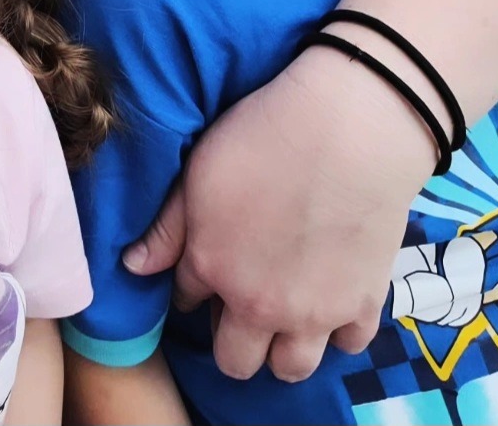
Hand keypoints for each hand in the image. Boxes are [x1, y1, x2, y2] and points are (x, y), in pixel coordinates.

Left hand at [122, 45, 436, 382]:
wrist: (348, 128)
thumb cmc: (265, 133)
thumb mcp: (199, 171)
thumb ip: (166, 228)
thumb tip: (133, 267)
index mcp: (214, 268)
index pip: (188, 300)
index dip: (193, 286)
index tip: (206, 269)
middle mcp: (260, 304)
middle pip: (236, 361)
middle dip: (232, 338)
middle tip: (243, 300)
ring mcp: (315, 312)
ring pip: (291, 369)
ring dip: (282, 348)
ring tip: (286, 309)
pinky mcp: (364, 304)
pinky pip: (349, 345)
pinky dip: (339, 330)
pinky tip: (332, 294)